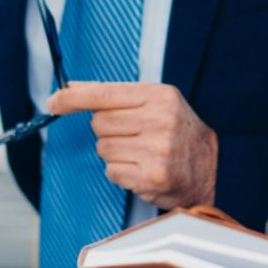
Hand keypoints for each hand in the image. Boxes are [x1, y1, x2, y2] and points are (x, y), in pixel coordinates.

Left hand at [47, 82, 218, 208]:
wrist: (214, 167)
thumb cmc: (178, 132)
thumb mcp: (156, 102)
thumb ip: (116, 96)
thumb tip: (71, 89)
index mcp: (159, 96)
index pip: (105, 94)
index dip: (73, 97)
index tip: (53, 100)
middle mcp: (160, 121)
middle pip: (99, 124)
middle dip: (108, 131)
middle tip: (132, 135)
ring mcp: (157, 150)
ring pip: (103, 149)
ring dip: (115, 154)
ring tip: (141, 154)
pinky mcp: (152, 177)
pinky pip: (112, 172)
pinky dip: (122, 173)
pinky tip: (143, 169)